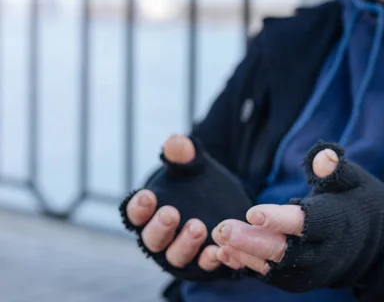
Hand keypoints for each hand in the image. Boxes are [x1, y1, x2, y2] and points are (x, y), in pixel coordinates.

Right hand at [119, 134, 251, 279]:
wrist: (225, 202)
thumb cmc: (197, 183)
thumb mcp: (193, 166)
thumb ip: (183, 155)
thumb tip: (175, 140)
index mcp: (149, 212)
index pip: (135, 213)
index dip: (139, 206)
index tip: (147, 195)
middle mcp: (160, 236)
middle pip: (151, 239)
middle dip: (160, 227)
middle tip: (171, 213)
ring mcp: (180, 251)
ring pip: (175, 255)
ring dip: (185, 243)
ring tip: (198, 227)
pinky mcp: (202, 262)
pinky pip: (203, 265)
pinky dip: (209, 259)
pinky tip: (218, 250)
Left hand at [213, 141, 383, 291]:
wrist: (370, 242)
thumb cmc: (356, 202)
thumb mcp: (353, 181)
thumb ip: (334, 170)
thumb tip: (323, 155)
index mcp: (336, 225)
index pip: (306, 224)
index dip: (279, 220)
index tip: (253, 212)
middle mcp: (323, 253)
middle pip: (284, 252)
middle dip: (252, 242)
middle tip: (223, 228)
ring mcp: (310, 270)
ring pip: (274, 268)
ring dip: (244, 254)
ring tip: (218, 238)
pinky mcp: (299, 280)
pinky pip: (271, 277)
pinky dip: (248, 266)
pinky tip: (224, 253)